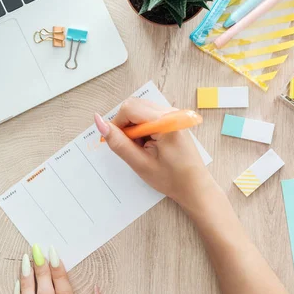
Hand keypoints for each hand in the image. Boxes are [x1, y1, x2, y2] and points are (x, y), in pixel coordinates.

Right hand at [94, 98, 214, 206]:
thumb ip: (118, 142)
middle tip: (133, 148)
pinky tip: (149, 145)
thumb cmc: (171, 178)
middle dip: (126, 126)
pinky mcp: (172, 119)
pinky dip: (142, 129)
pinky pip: (149, 116)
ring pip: (140, 110)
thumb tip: (98, 121)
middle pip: (134, 106)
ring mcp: (173, 115)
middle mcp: (171, 113)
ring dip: (134, 128)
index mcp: (165, 122)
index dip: (117, 125)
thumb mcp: (140, 163)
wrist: (194, 187)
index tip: (121, 144)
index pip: (129, 108)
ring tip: (143, 148)